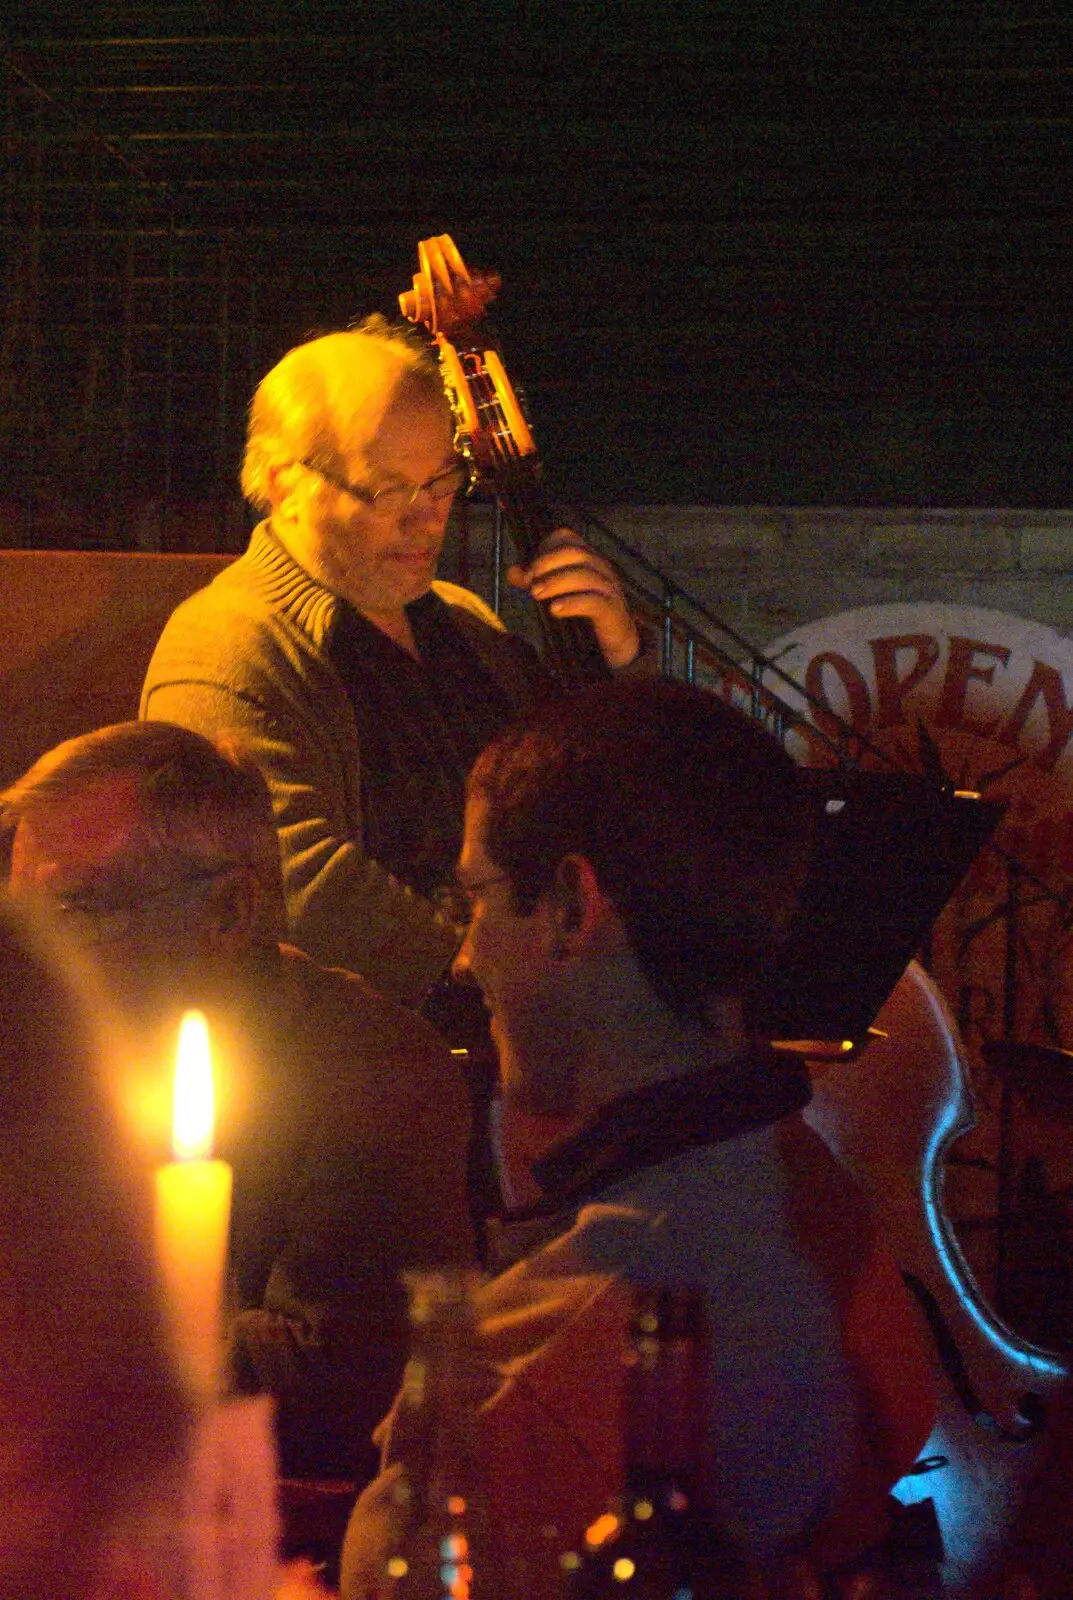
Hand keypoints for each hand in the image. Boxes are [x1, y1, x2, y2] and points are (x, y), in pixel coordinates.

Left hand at [507, 528, 640, 669]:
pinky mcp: (613, 610)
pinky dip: (572, 603)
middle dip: (547, 564)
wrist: (616, 640)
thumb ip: (536, 581)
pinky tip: (555, 610)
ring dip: (556, 582)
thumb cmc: (585, 611)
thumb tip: (512, 571)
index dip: (545, 548)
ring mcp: (609, 588)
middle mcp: (601, 567)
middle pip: (575, 553)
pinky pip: (594, 602)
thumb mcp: (558, 592)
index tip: (529, 569)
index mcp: (588, 558)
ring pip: (585, 576)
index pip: (567, 538)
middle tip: (529, 582)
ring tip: (536, 594)